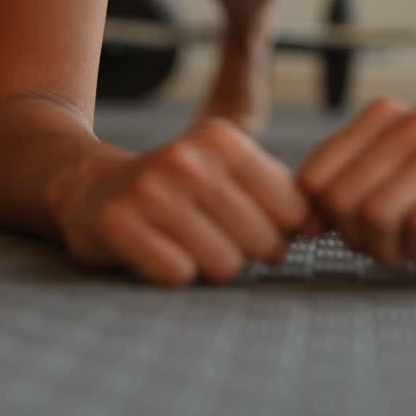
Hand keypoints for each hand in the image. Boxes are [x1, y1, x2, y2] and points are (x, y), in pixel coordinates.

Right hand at [46, 119, 311, 286]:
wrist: (93, 186)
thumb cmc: (179, 189)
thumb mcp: (226, 171)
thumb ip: (278, 193)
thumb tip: (322, 226)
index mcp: (223, 140)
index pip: (291, 207)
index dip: (286, 232)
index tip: (267, 234)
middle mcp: (187, 159)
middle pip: (262, 240)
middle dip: (250, 254)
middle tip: (223, 242)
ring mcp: (150, 190)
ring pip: (224, 264)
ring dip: (212, 267)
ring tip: (191, 246)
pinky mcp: (118, 225)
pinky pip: (178, 275)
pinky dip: (175, 274)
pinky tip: (161, 253)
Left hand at [297, 98, 415, 279]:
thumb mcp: (377, 195)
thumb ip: (334, 193)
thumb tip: (296, 217)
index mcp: (385, 116)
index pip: (314, 179)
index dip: (329, 221)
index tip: (360, 228)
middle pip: (341, 200)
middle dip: (359, 239)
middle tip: (393, 241)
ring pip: (377, 216)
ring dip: (392, 248)